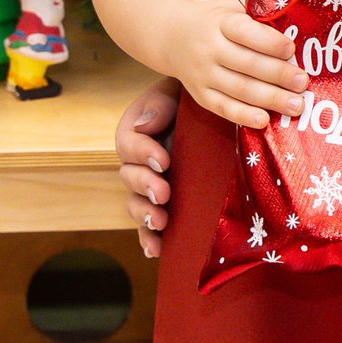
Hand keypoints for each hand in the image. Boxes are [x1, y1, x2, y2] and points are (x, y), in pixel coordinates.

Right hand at [116, 77, 179, 257]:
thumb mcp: (176, 92)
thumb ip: (160, 104)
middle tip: (163, 192)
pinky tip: (157, 250)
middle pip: (129, 178)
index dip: (143, 154)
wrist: (212, 117)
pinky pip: (149, 226)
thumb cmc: (191, 100)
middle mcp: (139, 162)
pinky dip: (149, 239)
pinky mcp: (164, 205)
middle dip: (144, 187)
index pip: (129, 144)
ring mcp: (151, 185)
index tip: (164, 160)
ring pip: (136, 204)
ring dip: (144, 214)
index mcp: (137, 133)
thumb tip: (145, 126)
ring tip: (160, 220)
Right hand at [164, 0, 306, 131]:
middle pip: (246, 64)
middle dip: (278, 74)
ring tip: (296, 105)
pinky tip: (264, 121)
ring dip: (270, 99)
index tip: (291, 49)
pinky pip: (223, 108)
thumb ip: (257, 14)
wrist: (170, 35)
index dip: (269, 42)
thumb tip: (297, 24)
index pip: (245, 32)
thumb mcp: (230, 7)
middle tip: (302, 82)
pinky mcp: (200, 95)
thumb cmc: (214, 20)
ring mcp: (202, 74)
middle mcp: (209, 49)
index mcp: (220, 22)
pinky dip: (244, 116)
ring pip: (239, 89)